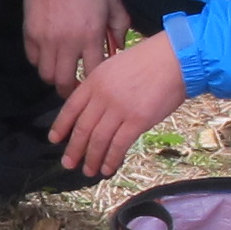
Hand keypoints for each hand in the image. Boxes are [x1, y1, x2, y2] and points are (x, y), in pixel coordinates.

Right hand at [20, 0, 126, 95]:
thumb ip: (120, 25)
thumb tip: (119, 47)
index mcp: (91, 35)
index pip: (93, 72)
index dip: (95, 81)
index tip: (95, 83)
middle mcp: (68, 42)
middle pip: (65, 82)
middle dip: (70, 91)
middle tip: (74, 88)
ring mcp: (46, 40)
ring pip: (47, 75)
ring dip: (55, 77)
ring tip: (61, 72)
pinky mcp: (30, 34)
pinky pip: (33, 60)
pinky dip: (41, 61)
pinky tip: (49, 54)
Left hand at [47, 33, 188, 177]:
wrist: (175, 59)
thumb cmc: (148, 61)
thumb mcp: (114, 66)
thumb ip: (100, 86)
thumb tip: (92, 109)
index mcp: (94, 81)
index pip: (71, 108)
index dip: (61, 126)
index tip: (54, 140)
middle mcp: (103, 96)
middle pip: (82, 128)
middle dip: (74, 149)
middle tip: (68, 163)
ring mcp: (119, 109)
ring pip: (98, 140)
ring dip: (92, 159)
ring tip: (89, 171)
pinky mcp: (137, 120)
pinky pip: (118, 145)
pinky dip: (111, 159)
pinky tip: (108, 168)